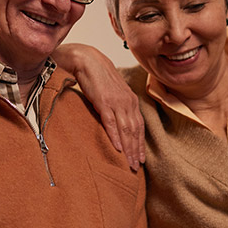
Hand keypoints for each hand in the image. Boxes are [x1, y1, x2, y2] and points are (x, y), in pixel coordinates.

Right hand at [53, 43, 145, 169]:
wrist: (87, 60)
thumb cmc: (97, 77)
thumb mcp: (111, 93)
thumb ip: (116, 107)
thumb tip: (116, 122)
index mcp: (130, 100)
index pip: (139, 126)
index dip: (140, 144)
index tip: (140, 159)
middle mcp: (127, 102)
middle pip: (135, 131)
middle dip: (136, 151)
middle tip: (136, 168)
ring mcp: (116, 102)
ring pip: (126, 130)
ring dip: (128, 148)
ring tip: (128, 163)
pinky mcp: (103, 102)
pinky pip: (111, 122)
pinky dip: (115, 136)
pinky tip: (117, 148)